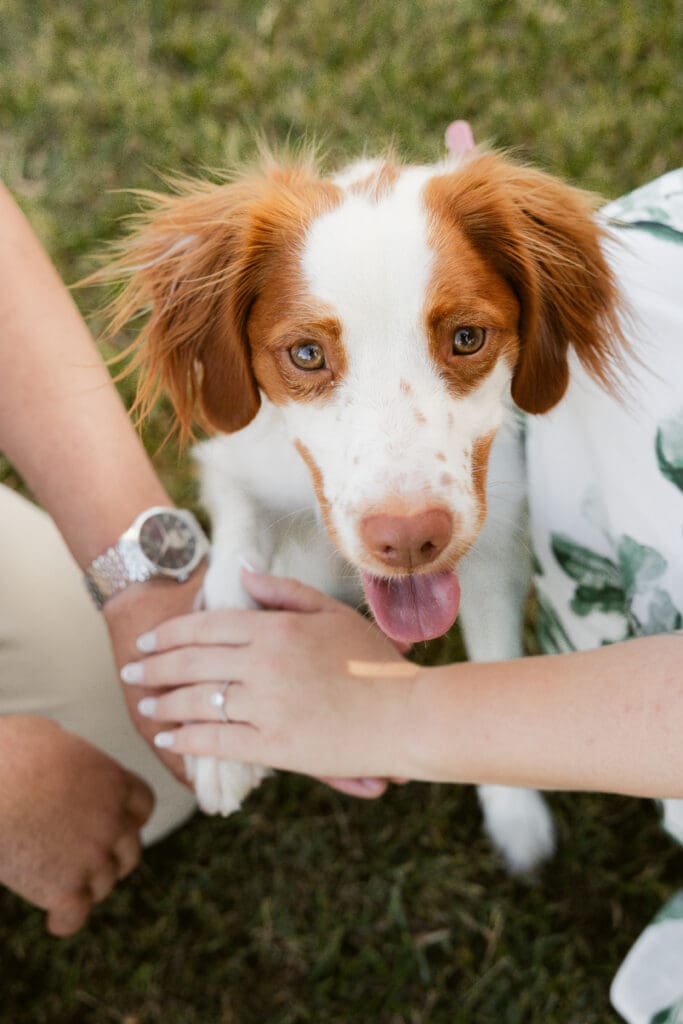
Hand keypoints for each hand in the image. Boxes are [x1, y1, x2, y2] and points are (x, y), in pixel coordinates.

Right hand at [0, 716, 152, 935]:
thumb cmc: (7, 752)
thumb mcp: (47, 734)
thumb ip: (67, 750)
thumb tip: (60, 749)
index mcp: (112, 781)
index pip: (143, 805)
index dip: (131, 817)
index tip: (119, 824)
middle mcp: (112, 821)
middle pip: (130, 851)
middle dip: (114, 857)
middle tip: (92, 861)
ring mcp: (91, 857)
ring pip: (104, 884)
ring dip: (88, 887)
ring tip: (67, 885)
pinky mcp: (63, 888)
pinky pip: (75, 915)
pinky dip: (66, 920)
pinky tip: (56, 920)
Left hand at [120, 571, 417, 781]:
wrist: (407, 714)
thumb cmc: (374, 662)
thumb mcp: (332, 612)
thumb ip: (284, 591)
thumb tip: (242, 573)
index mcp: (276, 628)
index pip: (207, 626)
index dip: (171, 634)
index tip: (149, 641)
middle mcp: (264, 663)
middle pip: (192, 662)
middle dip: (154, 665)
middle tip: (131, 670)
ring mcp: (267, 705)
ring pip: (197, 701)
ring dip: (163, 702)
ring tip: (145, 704)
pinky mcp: (275, 745)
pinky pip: (217, 741)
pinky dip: (187, 739)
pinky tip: (170, 737)